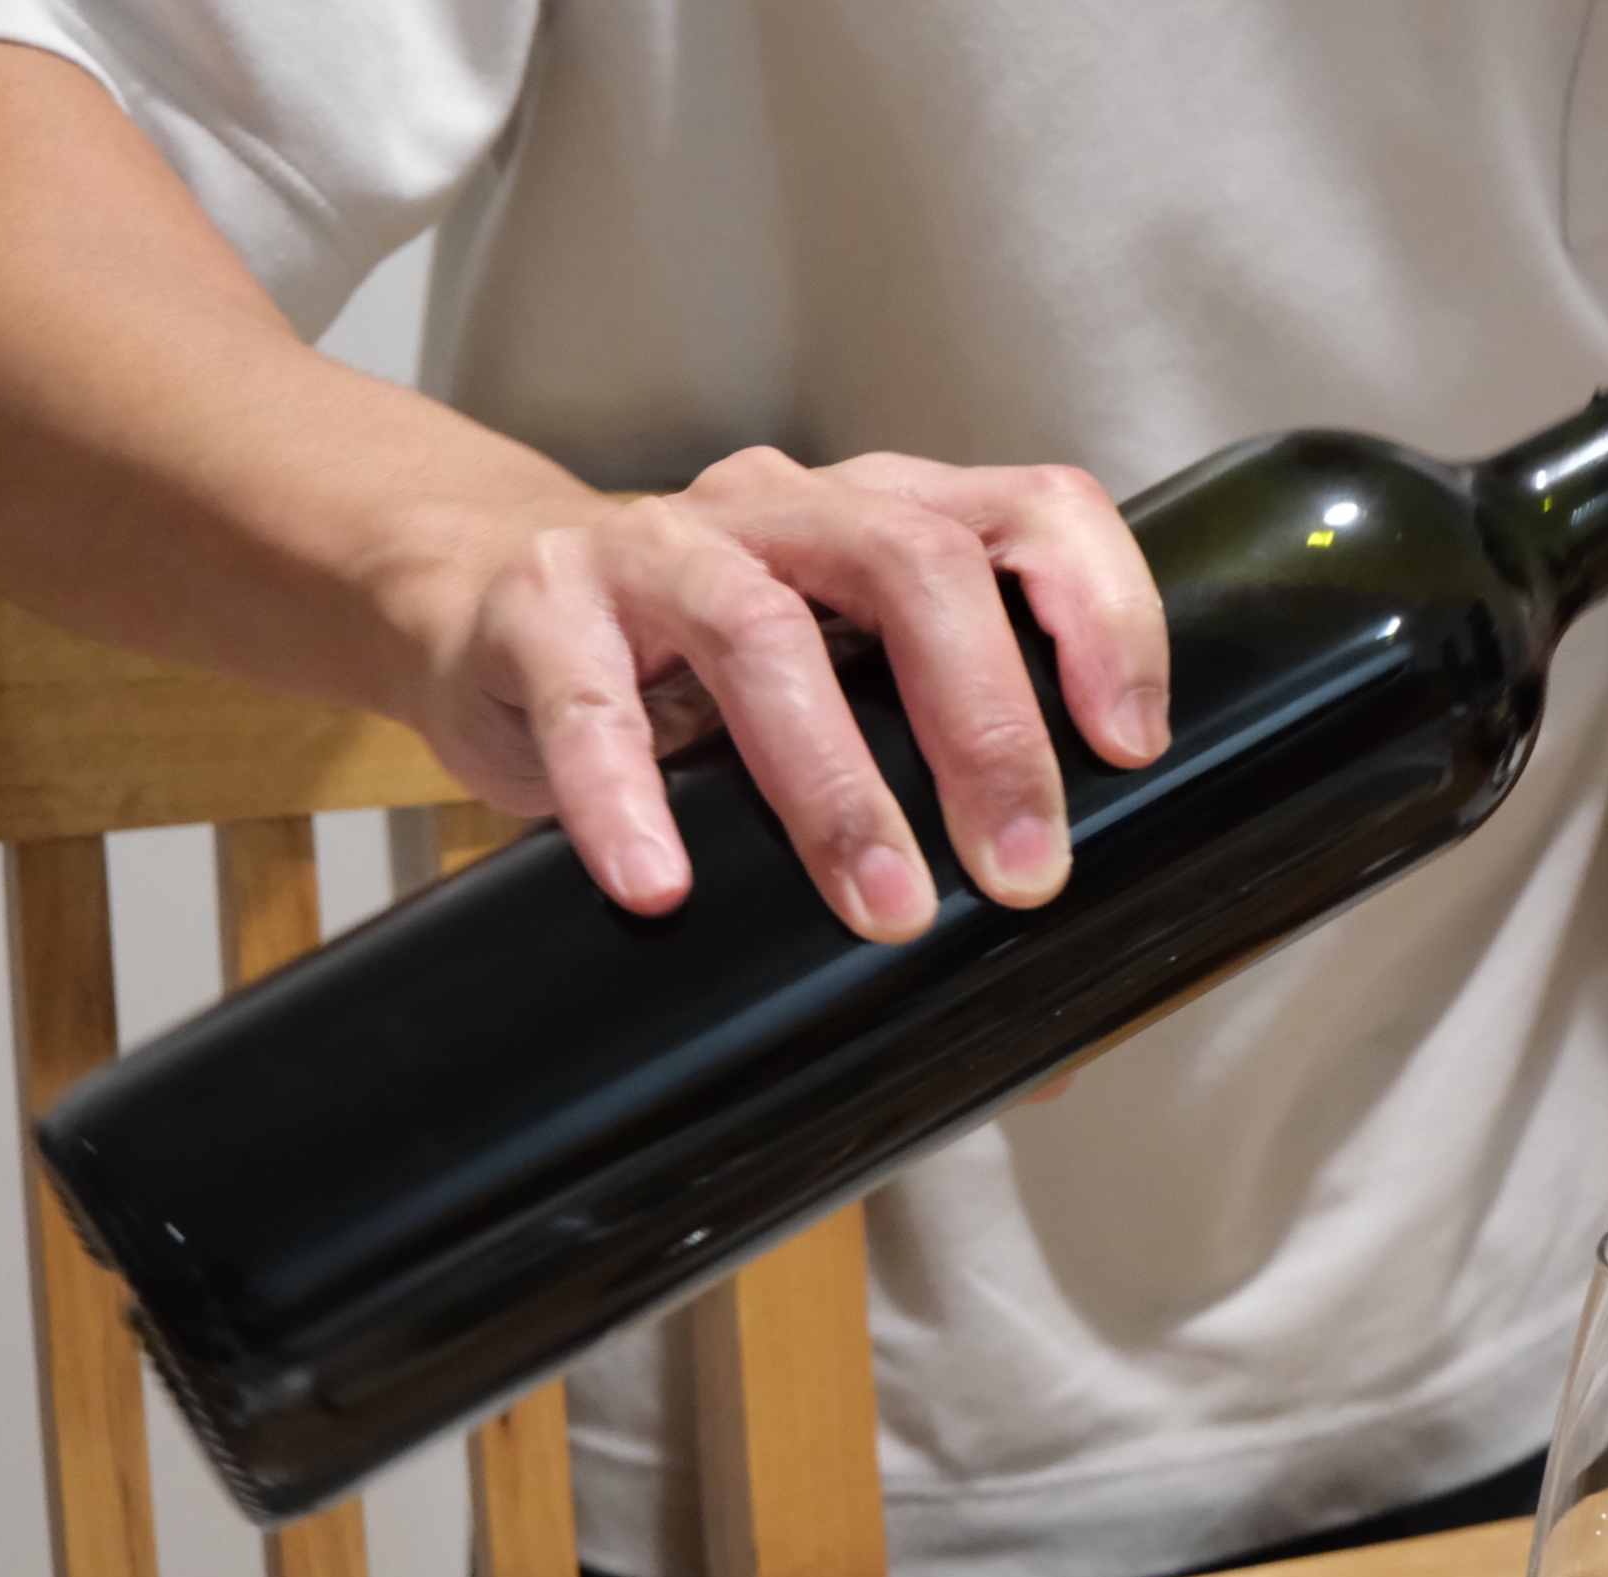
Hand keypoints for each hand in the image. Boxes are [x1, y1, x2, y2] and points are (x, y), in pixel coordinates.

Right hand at [396, 447, 1169, 939]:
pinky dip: (622, 796)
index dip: (1102, 614)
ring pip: (762, 633)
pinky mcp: (540, 609)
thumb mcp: (836, 694)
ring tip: (883, 909)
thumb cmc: (694, 670)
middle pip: (917, 563)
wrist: (475, 595)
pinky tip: (659, 885)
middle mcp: (786, 508)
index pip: (1032, 512)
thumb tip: (1058, 1037)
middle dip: (986, 725)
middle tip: (1024, 872)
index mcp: (887, 512)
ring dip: (835, 783)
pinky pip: (588, 701)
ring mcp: (658, 549)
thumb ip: (935, 814)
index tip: (1132, 748)